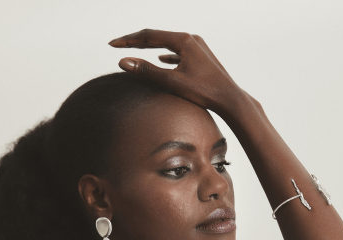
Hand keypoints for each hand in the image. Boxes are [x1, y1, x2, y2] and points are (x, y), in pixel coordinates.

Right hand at [108, 29, 240, 113]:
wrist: (230, 99)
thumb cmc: (204, 91)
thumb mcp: (172, 82)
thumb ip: (147, 71)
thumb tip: (123, 61)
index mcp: (183, 40)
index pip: (148, 36)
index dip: (128, 41)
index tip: (112, 45)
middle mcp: (191, 39)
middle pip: (158, 37)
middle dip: (137, 42)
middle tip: (118, 45)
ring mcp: (198, 48)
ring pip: (169, 44)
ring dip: (151, 47)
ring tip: (136, 49)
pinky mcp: (202, 58)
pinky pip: (179, 52)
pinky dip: (167, 55)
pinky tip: (163, 59)